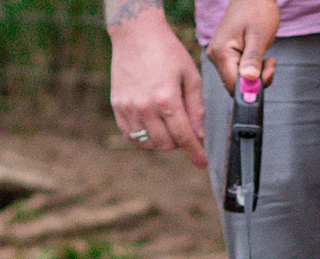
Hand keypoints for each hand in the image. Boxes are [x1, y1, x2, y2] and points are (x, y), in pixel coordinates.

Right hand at [108, 4, 207, 166]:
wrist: (136, 35)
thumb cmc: (167, 52)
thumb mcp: (190, 75)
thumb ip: (196, 107)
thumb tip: (198, 134)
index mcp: (167, 99)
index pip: (184, 136)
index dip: (194, 152)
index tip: (201, 163)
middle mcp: (145, 108)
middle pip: (165, 144)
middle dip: (178, 142)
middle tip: (183, 129)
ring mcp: (128, 109)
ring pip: (147, 144)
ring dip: (161, 141)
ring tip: (167, 125)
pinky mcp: (117, 108)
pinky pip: (131, 136)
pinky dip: (144, 137)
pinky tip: (152, 126)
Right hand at [205, 0, 278, 97]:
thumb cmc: (257, 11)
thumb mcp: (259, 36)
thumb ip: (253, 60)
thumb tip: (249, 80)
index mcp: (221, 53)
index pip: (233, 85)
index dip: (251, 87)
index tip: (268, 72)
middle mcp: (215, 57)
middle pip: (234, 85)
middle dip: (255, 81)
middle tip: (270, 63)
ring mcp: (218, 56)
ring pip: (236, 79)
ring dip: (255, 75)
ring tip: (266, 58)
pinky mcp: (224, 55)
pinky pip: (237, 71)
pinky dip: (251, 70)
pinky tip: (259, 57)